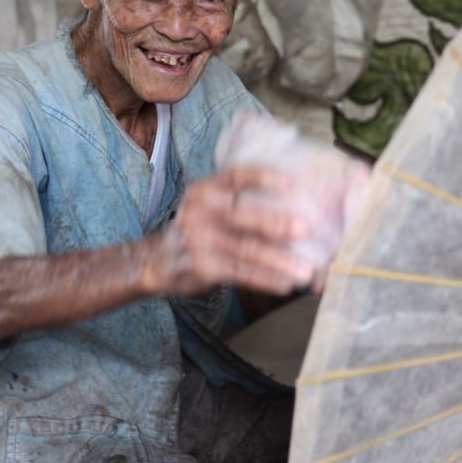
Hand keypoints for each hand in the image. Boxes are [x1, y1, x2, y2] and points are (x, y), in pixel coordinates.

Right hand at [142, 167, 312, 296]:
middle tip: (305, 229)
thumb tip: (291, 204)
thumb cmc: (198, 229)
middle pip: (241, 215)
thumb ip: (237, 202)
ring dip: (278, 260)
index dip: (262, 178)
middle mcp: (198, 211)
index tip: (290, 183)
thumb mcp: (208, 206)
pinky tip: (284, 284)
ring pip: (245, 249)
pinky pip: (240, 272)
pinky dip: (264, 279)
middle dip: (275, 223)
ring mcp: (198, 240)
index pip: (234, 177)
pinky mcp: (201, 267)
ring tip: (304, 269)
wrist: (156, 261)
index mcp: (204, 190)